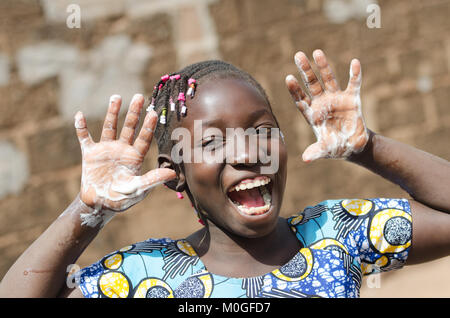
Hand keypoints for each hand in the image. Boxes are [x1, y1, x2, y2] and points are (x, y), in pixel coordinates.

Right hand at [74, 94, 175, 212]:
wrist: (100, 205)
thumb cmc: (122, 198)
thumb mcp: (138, 189)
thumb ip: (153, 180)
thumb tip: (172, 173)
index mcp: (135, 157)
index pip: (144, 139)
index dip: (148, 127)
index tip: (153, 113)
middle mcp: (122, 150)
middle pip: (129, 127)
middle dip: (134, 112)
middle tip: (139, 97)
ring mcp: (105, 150)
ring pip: (110, 127)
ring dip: (112, 112)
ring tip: (117, 97)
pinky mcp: (89, 153)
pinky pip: (84, 138)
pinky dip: (81, 127)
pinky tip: (79, 115)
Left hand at [286, 49, 368, 162]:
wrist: (352, 145)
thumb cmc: (334, 147)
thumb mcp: (325, 150)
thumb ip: (316, 152)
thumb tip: (305, 159)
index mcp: (312, 114)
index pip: (301, 99)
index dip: (295, 90)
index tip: (288, 78)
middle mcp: (322, 103)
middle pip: (311, 84)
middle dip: (305, 70)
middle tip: (298, 55)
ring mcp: (336, 99)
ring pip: (328, 79)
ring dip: (323, 66)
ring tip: (317, 52)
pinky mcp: (352, 98)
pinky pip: (353, 84)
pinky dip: (354, 74)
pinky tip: (354, 63)